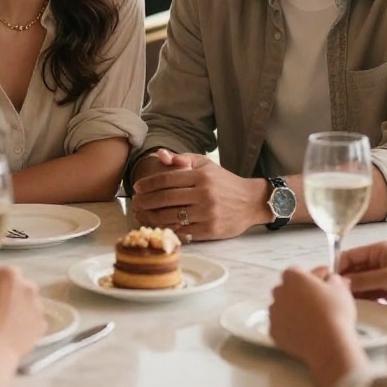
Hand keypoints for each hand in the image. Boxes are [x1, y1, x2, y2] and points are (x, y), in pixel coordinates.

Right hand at [0, 266, 44, 386]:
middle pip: (19, 286)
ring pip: (27, 303)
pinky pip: (33, 320)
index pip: (3, 273)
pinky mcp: (42, 324)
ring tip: (4, 323)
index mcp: (10, 275)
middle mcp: (28, 286)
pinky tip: (13, 333)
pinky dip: (25, 324)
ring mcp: (38, 306)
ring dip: (18, 309)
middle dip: (9, 294)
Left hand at [131, 150, 264, 240]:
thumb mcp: (206, 165)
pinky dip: (168, 228)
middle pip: (165, 199)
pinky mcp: (210, 230)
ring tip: (142, 214)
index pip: (167, 179)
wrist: (251, 201)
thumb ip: (182, 159)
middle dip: (146, 201)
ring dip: (151, 216)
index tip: (137, 187)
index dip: (149, 184)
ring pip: (171, 216)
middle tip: (135, 202)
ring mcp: (207, 213)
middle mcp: (204, 194)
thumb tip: (160, 155)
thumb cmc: (224, 182)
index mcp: (201, 176)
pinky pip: (183, 230)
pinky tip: (158, 225)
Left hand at [269, 265, 364, 386]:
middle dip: (299, 292)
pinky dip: (289, 327)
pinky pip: (281, 325)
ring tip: (311, 319)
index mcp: (292, 277)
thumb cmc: (335, 312)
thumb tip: (332, 278)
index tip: (325, 283)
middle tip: (317, 301)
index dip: (312, 277)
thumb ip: (333, 279)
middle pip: (287, 288)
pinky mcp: (274, 332)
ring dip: (293, 309)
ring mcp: (274, 313)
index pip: (298, 271)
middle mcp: (278, 292)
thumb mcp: (340, 289)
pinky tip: (303, 332)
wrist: (328, 345)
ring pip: (282, 307)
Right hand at [337, 241, 386, 306]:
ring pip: (362, 283)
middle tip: (336, 295)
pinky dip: (364, 299)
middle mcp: (379, 261)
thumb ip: (365, 279)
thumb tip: (343, 281)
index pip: (351, 256)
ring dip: (355, 292)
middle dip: (347, 281)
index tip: (330, 280)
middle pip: (355, 270)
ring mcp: (383, 276)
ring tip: (345, 303)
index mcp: (379, 251)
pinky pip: (370, 293)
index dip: (339, 266)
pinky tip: (357, 307)